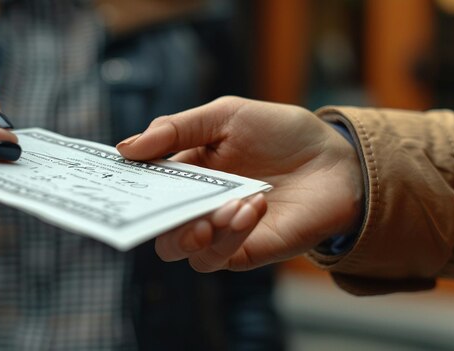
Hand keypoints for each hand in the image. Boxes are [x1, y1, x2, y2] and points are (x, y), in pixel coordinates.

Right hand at [117, 96, 363, 271]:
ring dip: (197, 230)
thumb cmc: (280, 133)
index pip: (145, 190)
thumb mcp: (225, 116)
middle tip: (167, 206)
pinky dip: (231, 234)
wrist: (335, 158)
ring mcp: (222, 232)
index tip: (117, 180)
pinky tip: (252, 207)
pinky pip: (222, 257)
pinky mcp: (248, 250)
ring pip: (184, 251)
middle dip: (157, 222)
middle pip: (158, 231)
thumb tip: (125, 148)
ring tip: (230, 204)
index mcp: (185, 174)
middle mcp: (198, 207)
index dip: (127, 188)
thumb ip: (176, 129)